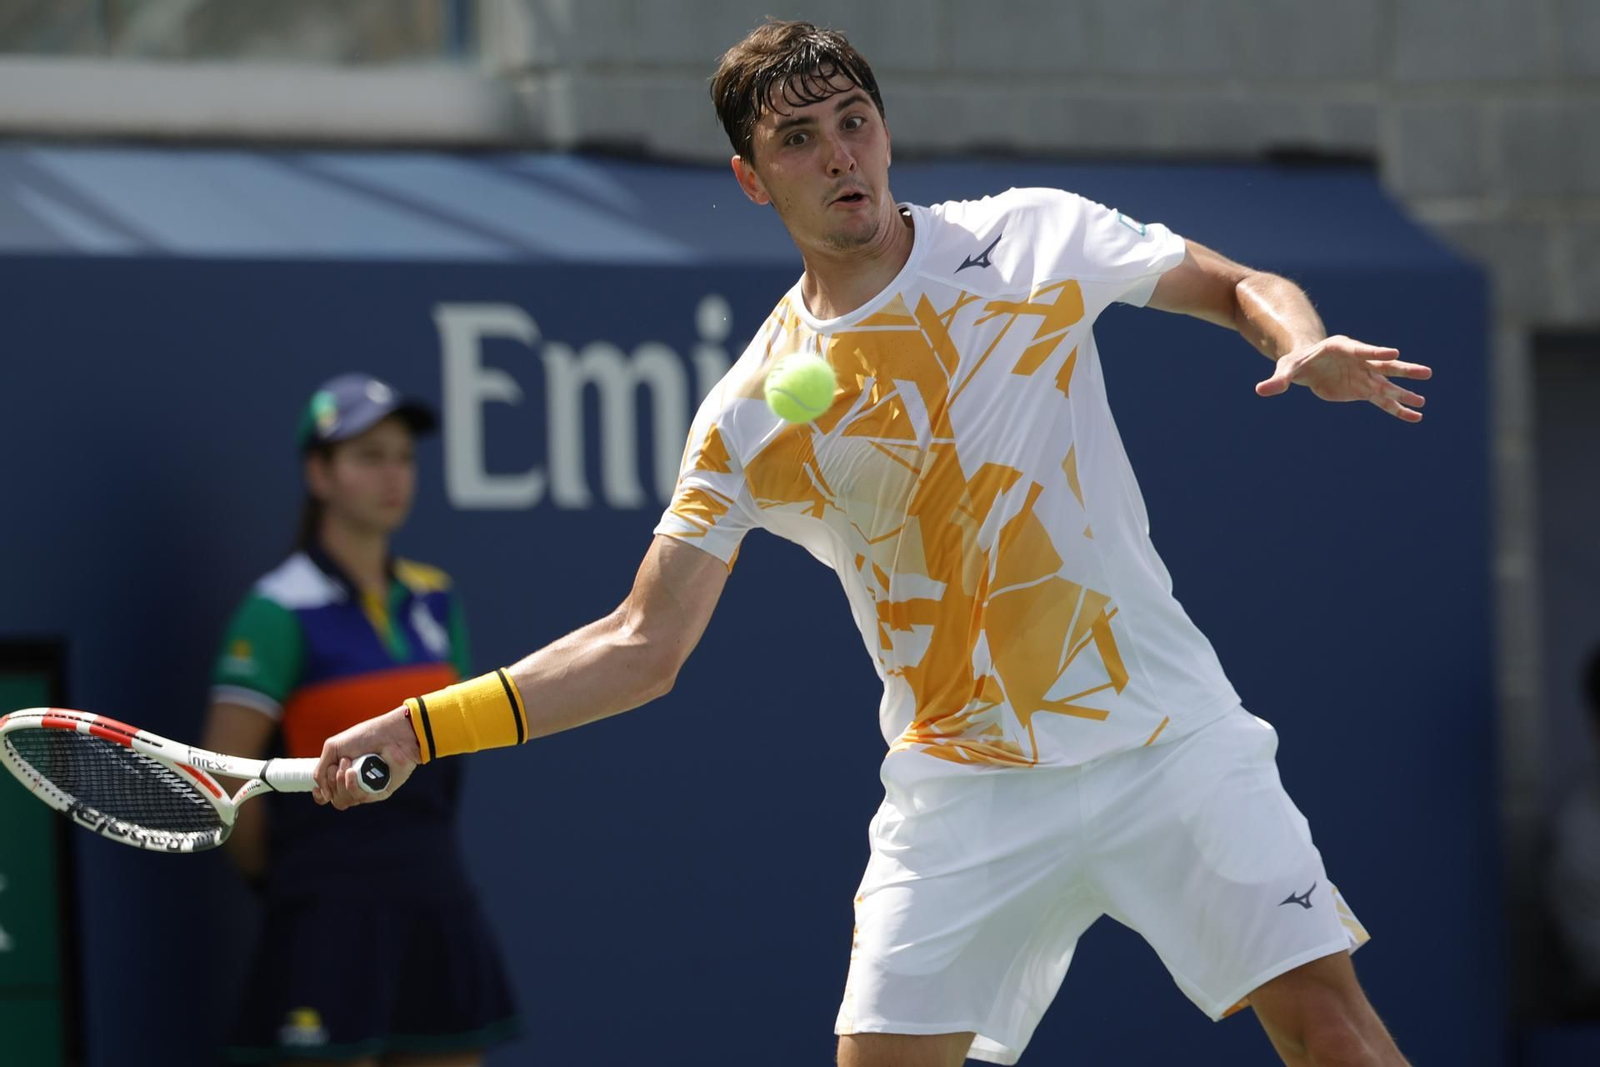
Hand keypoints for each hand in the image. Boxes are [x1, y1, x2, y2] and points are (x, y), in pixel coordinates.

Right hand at [312, 706, 420, 810]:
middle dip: (332, 781)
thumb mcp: (333, 748)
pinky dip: (352, 785)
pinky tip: (353, 772)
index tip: (318, 788)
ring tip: (349, 763)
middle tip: (341, 762)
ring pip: (345, 801)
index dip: (320, 795)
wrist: (391, 734)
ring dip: (341, 782)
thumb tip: (323, 795)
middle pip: (334, 799)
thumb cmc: (366, 736)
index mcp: (343, 774)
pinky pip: (360, 798)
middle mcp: (355, 784)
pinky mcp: (380, 792)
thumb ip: (320, 771)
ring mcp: (367, 789)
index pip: (328, 796)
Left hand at [1256, 336, 1431, 421]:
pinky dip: (1397, 409)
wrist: (1305, 365)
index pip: (1360, 349)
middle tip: (1425, 372)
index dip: (1375, 351)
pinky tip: (1414, 416)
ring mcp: (1363, 376)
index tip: (1393, 353)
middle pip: (1383, 365)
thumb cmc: (1295, 362)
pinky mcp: (1362, 390)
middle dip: (1402, 369)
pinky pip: (1382, 401)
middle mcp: (1358, 361)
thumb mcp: (1285, 369)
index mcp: (1341, 348)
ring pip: (1387, 385)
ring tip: (1423, 402)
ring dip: (1404, 393)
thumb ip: (1279, 380)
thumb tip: (1261, 390)